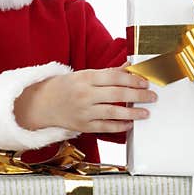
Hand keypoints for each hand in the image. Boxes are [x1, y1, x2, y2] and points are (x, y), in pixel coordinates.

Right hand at [14, 65, 156, 133]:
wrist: (41, 104)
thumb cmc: (66, 87)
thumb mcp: (84, 75)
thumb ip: (108, 73)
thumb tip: (130, 68)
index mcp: (85, 78)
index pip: (114, 77)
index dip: (133, 79)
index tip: (146, 82)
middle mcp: (85, 94)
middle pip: (117, 94)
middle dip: (138, 95)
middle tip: (152, 96)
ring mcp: (83, 111)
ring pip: (113, 112)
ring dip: (132, 113)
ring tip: (145, 112)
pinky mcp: (83, 126)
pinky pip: (104, 127)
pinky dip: (119, 126)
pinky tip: (129, 124)